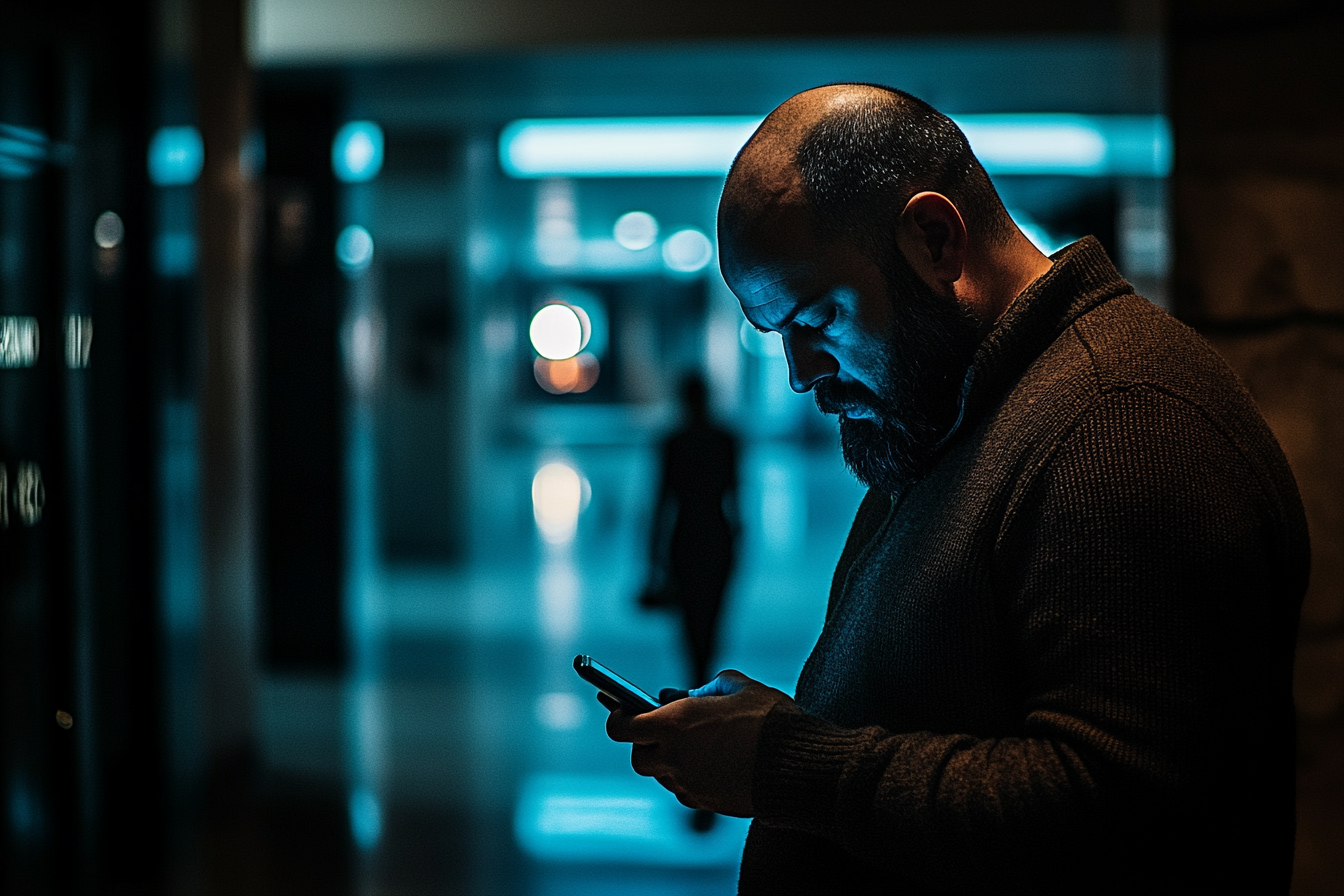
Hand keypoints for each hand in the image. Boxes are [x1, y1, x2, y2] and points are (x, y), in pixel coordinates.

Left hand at [603, 670, 794, 816]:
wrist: (799, 766)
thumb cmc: (770, 721)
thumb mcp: (739, 687)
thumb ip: (705, 687)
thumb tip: (683, 695)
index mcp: (674, 724)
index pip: (622, 728)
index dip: (618, 719)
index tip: (621, 712)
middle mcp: (675, 758)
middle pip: (638, 758)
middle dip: (644, 744)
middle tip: (661, 730)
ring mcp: (690, 785)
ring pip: (662, 777)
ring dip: (669, 761)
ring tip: (693, 745)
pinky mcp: (707, 804)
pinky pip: (686, 791)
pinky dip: (689, 778)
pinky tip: (711, 763)